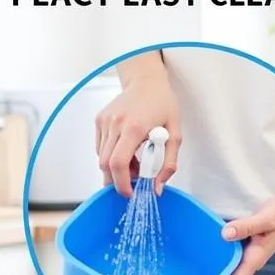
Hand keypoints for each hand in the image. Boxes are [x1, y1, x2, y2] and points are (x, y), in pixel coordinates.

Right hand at [95, 72, 180, 197]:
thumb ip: (169, 162)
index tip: (130, 193)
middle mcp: (115, 124)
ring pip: (102, 157)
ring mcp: (104, 122)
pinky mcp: (99, 120)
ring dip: (116, 167)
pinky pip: (101, 147)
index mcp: (134, 127)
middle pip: (106, 164)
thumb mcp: (175, 133)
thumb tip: (157, 188)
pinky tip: (127, 148)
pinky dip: (112, 155)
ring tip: (135, 159)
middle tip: (135, 179)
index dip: (121, 183)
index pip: (119, 163)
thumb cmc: (164, 105)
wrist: (147, 82)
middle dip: (118, 179)